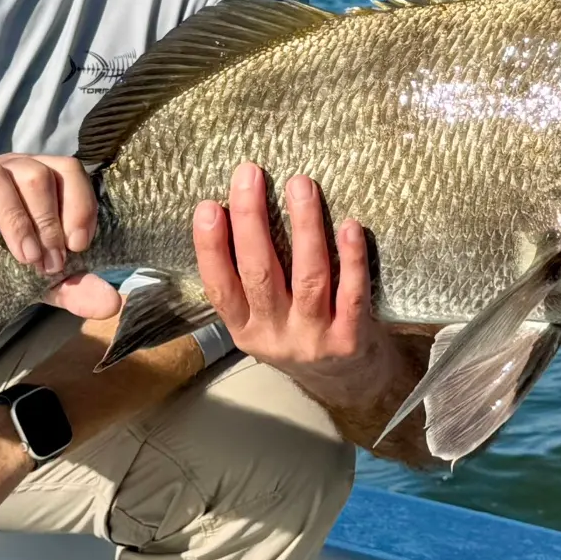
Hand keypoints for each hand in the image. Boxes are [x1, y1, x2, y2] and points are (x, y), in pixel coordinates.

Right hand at [0, 154, 119, 320]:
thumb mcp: (42, 280)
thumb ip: (76, 288)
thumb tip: (113, 302)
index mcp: (38, 179)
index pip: (68, 170)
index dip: (79, 204)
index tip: (79, 245)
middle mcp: (7, 168)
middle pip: (36, 174)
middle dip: (48, 222)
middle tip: (48, 264)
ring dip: (15, 219)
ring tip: (23, 256)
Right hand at [193, 163, 392, 389]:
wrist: (349, 385)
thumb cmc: (300, 335)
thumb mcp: (262, 320)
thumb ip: (248, 281)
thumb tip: (235, 210)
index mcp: (244, 328)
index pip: (220, 286)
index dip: (210, 247)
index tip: (208, 206)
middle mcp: (274, 335)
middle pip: (260, 273)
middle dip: (252, 220)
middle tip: (250, 174)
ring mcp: (313, 338)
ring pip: (308, 277)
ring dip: (304, 227)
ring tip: (300, 185)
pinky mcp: (350, 339)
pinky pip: (352, 294)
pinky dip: (351, 259)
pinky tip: (349, 225)